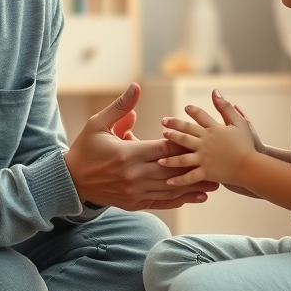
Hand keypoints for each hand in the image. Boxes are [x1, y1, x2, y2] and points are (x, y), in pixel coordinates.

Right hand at [63, 83, 218, 210]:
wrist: (71, 181)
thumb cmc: (85, 149)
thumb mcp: (98, 124)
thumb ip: (120, 107)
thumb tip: (136, 87)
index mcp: (128, 154)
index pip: (164, 149)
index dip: (184, 145)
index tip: (202, 140)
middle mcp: (134, 175)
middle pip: (173, 169)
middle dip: (196, 166)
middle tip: (219, 163)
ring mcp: (135, 192)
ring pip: (171, 188)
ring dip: (194, 185)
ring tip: (216, 183)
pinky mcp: (134, 203)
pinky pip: (162, 202)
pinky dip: (181, 199)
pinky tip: (197, 196)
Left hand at [159, 89, 255, 186]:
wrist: (251, 166)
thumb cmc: (247, 145)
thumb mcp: (239, 122)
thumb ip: (226, 107)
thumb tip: (215, 91)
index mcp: (213, 129)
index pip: (200, 116)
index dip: (192, 111)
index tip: (185, 108)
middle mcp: (205, 142)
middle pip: (185, 133)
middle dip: (173, 128)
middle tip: (163, 124)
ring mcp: (204, 158)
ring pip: (182, 156)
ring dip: (170, 156)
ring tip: (160, 157)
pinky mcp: (206, 172)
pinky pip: (189, 177)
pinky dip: (179, 180)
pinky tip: (168, 182)